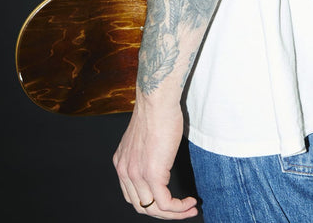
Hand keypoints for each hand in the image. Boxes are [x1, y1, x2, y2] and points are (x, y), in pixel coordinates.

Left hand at [113, 99, 198, 218]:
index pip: (133, 195)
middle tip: (181, 210)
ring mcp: (136, 175)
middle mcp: (124, 171)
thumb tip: (160, 157)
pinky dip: (178, 208)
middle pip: (141, 206)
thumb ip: (147, 152)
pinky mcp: (152, 174)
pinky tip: (189, 202)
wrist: (156, 101)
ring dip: (174, 214)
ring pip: (153, 209)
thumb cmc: (156, 111)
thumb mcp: (145, 137)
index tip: (169, 201)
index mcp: (122, 163)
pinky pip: (165, 203)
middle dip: (163, 214)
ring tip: (189, 209)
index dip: (152, 202)